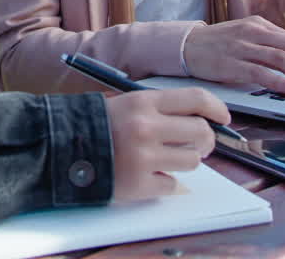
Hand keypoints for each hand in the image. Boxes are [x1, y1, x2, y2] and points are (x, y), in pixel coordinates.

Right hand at [104, 88, 229, 202]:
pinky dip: (164, 182)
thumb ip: (160, 110)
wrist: (60, 149)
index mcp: (143, 102)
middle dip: (206, 140)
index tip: (224, 118)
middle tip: (198, 144)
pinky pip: (172, 184)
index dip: (217, 108)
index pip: (196, 99)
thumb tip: (201, 121)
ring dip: (185, 161)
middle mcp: (146, 127)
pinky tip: (147, 174)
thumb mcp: (125, 104)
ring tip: (165, 158)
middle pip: (202, 132)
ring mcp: (143, 157)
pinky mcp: (139, 184)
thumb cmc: (96, 126)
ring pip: (193, 161)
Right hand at [184, 16, 284, 93]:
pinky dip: (277, 80)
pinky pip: (258, 72)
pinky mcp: (230, 63)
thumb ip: (267, 44)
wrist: (185, 45)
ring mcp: (241, 47)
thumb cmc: (217, 45)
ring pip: (279, 59)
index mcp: (257, 25)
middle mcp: (251, 33)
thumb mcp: (244, 36)